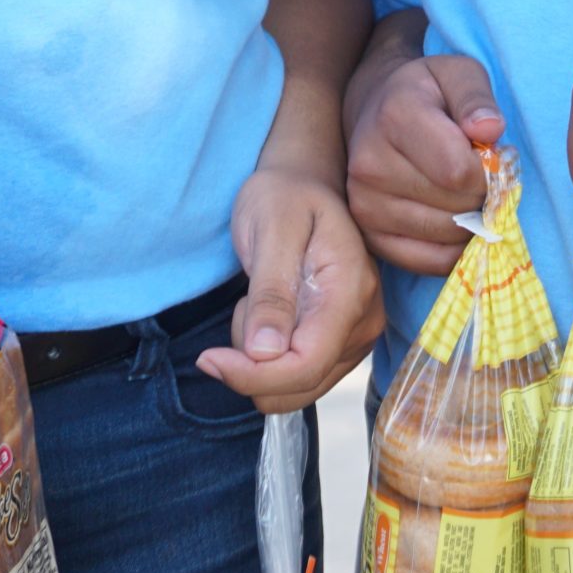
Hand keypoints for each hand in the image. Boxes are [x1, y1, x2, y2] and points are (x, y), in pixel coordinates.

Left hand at [197, 165, 384, 411]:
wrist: (306, 183)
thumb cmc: (285, 197)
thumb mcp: (271, 229)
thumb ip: (271, 292)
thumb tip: (265, 353)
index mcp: (351, 291)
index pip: (306, 364)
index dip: (252, 376)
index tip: (208, 358)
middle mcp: (364, 322)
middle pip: (301, 385)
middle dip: (252, 364)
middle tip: (243, 305)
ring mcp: (358, 336)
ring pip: (296, 388)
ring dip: (260, 361)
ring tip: (259, 304)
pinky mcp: (344, 344)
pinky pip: (299, 378)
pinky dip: (271, 360)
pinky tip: (270, 319)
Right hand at [345, 51, 502, 274]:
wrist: (374, 110)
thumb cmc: (427, 92)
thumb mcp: (458, 73)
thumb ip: (476, 97)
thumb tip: (490, 130)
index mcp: (395, 117)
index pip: (459, 170)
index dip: (488, 169)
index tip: (489, 155)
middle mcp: (370, 165)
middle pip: (455, 206)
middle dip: (481, 195)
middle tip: (477, 176)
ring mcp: (364, 205)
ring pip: (445, 236)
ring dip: (470, 220)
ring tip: (463, 192)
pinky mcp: (368, 236)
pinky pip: (428, 261)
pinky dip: (454, 248)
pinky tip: (455, 219)